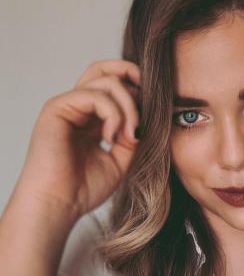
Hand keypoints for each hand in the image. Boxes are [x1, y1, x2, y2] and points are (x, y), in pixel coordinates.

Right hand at [15, 59, 141, 221]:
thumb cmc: (83, 189)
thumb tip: (146, 117)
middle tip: (149, 104)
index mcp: (91, 119)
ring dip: (128, 106)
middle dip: (133, 77)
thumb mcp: (120, 160)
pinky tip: (112, 137)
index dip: (137, 90)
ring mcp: (67, 106)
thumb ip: (132, 135)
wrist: (59, 205)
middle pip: (106, 70)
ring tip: (130, 135)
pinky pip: (93, 95)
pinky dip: (112, 113)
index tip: (154, 112)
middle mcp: (78, 108)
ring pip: (105, 81)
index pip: (114, 85)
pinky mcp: (57, 108)